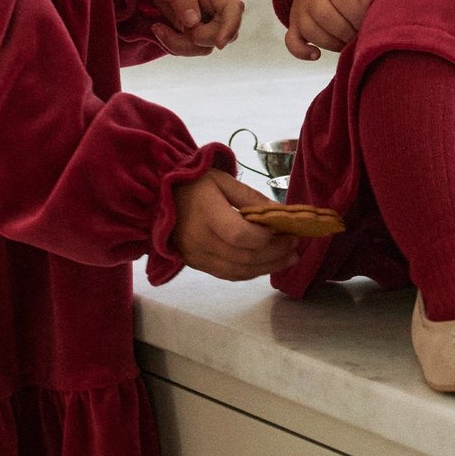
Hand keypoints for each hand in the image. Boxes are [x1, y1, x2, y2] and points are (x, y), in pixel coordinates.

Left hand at [145, 0, 243, 55]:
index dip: (230, 28)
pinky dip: (173, 44)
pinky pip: (191, 47)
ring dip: (179, 45)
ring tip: (157, 28)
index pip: (234, 9)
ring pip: (204, 47)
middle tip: (161, 27)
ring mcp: (208, 21)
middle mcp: (218, 8)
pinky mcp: (197, 30)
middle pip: (220, 36)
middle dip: (192, 39)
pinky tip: (159, 29)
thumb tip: (193, 22)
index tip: (219, 44)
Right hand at [171, 169, 299, 279]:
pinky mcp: (198, 265)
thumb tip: (278, 212)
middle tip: (296, 245)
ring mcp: (198, 256)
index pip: (240, 236)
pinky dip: (252, 272)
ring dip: (268, 267)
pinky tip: (268, 264)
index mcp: (207, 214)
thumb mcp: (222, 180)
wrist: (158, 199)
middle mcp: (201, 240)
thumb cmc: (194, 184)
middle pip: (245, 257)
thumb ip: (250, 197)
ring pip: (239, 271)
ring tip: (290, 258)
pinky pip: (229, 275)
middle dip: (276, 254)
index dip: (265, 238)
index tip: (284, 230)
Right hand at [285, 0, 375, 60]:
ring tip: (346, 45)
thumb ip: (367, 0)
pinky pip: (292, 41)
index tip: (368, 26)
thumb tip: (372, 23)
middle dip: (348, 33)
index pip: (345, 2)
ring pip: (312, 32)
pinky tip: (317, 55)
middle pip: (327, 18)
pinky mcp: (293, 24)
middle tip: (359, 37)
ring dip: (332, 44)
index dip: (359, 19)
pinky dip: (302, 52)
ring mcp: (299, 10)